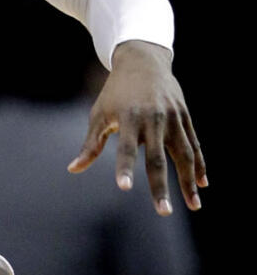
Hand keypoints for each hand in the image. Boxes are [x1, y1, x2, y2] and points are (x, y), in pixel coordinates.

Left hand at [68, 40, 206, 214]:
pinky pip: (194, 145)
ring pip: (183, 154)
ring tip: (193, 206)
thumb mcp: (99, 113)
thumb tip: (73, 169)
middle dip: (160, 186)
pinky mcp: (185, 118)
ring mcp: (173, 118)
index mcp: (128, 117)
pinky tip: (202, 185)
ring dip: (188, 181)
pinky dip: (199, 165)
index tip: (124, 188)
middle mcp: (153, 118)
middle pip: (157, 158)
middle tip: (163, 212)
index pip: (125, 147)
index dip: (124, 167)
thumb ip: (90, 144)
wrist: (143, 61)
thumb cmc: (115, 92)